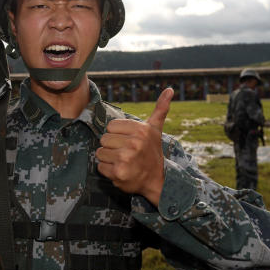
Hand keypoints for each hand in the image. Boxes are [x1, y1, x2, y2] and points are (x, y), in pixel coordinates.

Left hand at [96, 87, 173, 205]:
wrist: (157, 180)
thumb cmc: (152, 152)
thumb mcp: (156, 129)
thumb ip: (160, 109)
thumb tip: (169, 89)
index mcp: (141, 130)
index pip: (111, 126)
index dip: (117, 134)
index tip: (128, 141)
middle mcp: (134, 143)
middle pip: (103, 139)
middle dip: (111, 147)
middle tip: (125, 153)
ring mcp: (126, 158)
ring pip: (100, 152)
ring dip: (108, 159)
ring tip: (122, 162)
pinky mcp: (118, 172)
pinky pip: (100, 166)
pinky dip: (107, 170)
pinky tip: (120, 171)